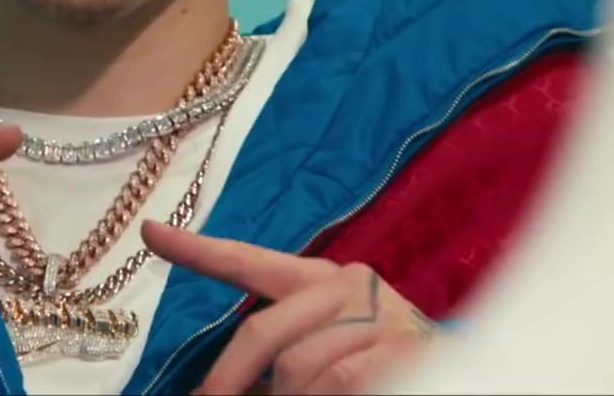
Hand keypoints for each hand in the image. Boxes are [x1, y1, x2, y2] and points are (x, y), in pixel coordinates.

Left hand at [142, 221, 434, 394]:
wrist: (464, 372)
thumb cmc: (380, 363)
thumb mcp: (325, 346)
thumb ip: (279, 349)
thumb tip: (221, 384)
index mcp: (320, 278)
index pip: (249, 261)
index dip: (197, 250)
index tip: (149, 233)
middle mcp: (346, 282)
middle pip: (261, 333)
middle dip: (228, 382)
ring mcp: (375, 312)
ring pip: (295, 369)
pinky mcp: (400, 345)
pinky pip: (336, 379)